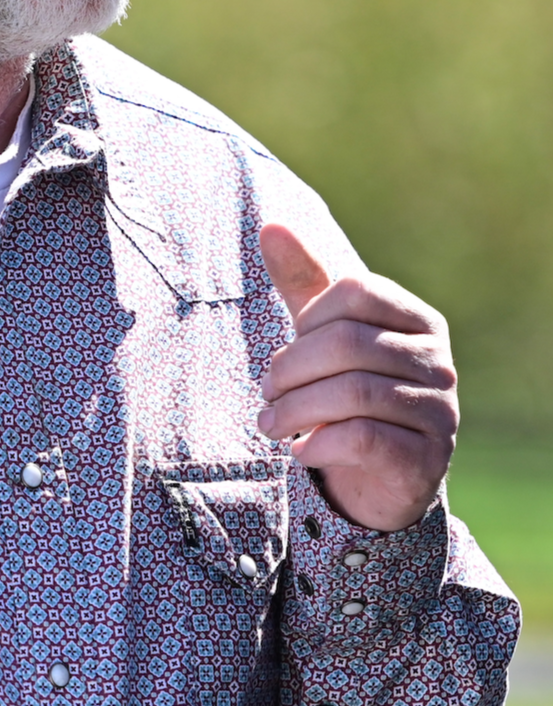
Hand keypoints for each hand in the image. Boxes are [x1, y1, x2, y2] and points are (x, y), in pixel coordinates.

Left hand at [256, 224, 457, 531]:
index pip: (355, 291)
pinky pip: (362, 438)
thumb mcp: (325, 337)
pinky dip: (319, 444)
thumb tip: (272, 225)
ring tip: (271, 425)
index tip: (285, 352)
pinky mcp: (422, 458)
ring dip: (294, 411)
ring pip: (353, 393)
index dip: (306, 321)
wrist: (383, 480)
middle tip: (266, 396)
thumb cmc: (349, 397)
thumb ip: (304, 284)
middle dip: (289, 371)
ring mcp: (438, 410)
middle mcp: (437, 360)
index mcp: (416, 320)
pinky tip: (302, 451)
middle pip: (347, 343)